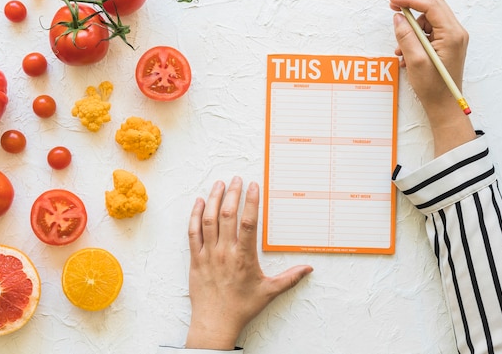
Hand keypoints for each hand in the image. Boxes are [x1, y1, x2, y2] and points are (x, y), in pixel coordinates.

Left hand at [185, 177, 312, 349]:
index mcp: (244, 257)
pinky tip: (200, 203)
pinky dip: (195, 215)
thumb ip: (290, 278)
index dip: (250, 202)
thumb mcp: (269, 292)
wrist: (214, 322)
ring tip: (219, 184)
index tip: (253, 186)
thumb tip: (309, 268)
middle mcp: (224, 252)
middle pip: (227, 216)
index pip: (248, 223)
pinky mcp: (195, 258)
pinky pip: (193, 232)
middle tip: (236, 179)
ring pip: (209, 220)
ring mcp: (208, 254)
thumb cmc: (241, 307)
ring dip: (214, 199)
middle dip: (232, 194)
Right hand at [390, 0, 474, 154]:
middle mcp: (456, 33)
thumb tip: (398, 18)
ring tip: (401, 48)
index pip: (431, 5)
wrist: (444, 105)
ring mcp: (453, 38)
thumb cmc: (432, 87)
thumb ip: (406, 36)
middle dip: (411, 7)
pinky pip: (429, 32)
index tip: (393, 1)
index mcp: (451, 34)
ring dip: (412, 28)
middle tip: (393, 9)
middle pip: (433, 7)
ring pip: (429, 20)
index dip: (410, 0)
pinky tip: (407, 53)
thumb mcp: (415, 61)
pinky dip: (416, 37)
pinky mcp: (447, 44)